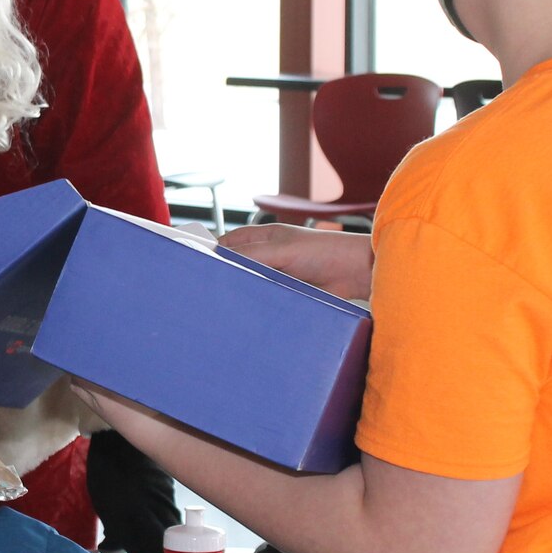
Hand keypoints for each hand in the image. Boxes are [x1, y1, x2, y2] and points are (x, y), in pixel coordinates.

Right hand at [219, 223, 374, 301]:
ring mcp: (277, 276)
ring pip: (250, 285)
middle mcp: (268, 256)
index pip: (228, 244)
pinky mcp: (287, 294)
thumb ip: (252, 255)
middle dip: (224, 277)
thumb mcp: (282, 249)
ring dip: (241, 293)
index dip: (211, 253)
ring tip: (222, 306)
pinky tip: (247, 315)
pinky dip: (257, 306)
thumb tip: (222, 262)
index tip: (194, 266)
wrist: (357, 273)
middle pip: (237, 267)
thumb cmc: (324, 251)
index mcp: (263, 237)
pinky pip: (265, 301)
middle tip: (204, 292)